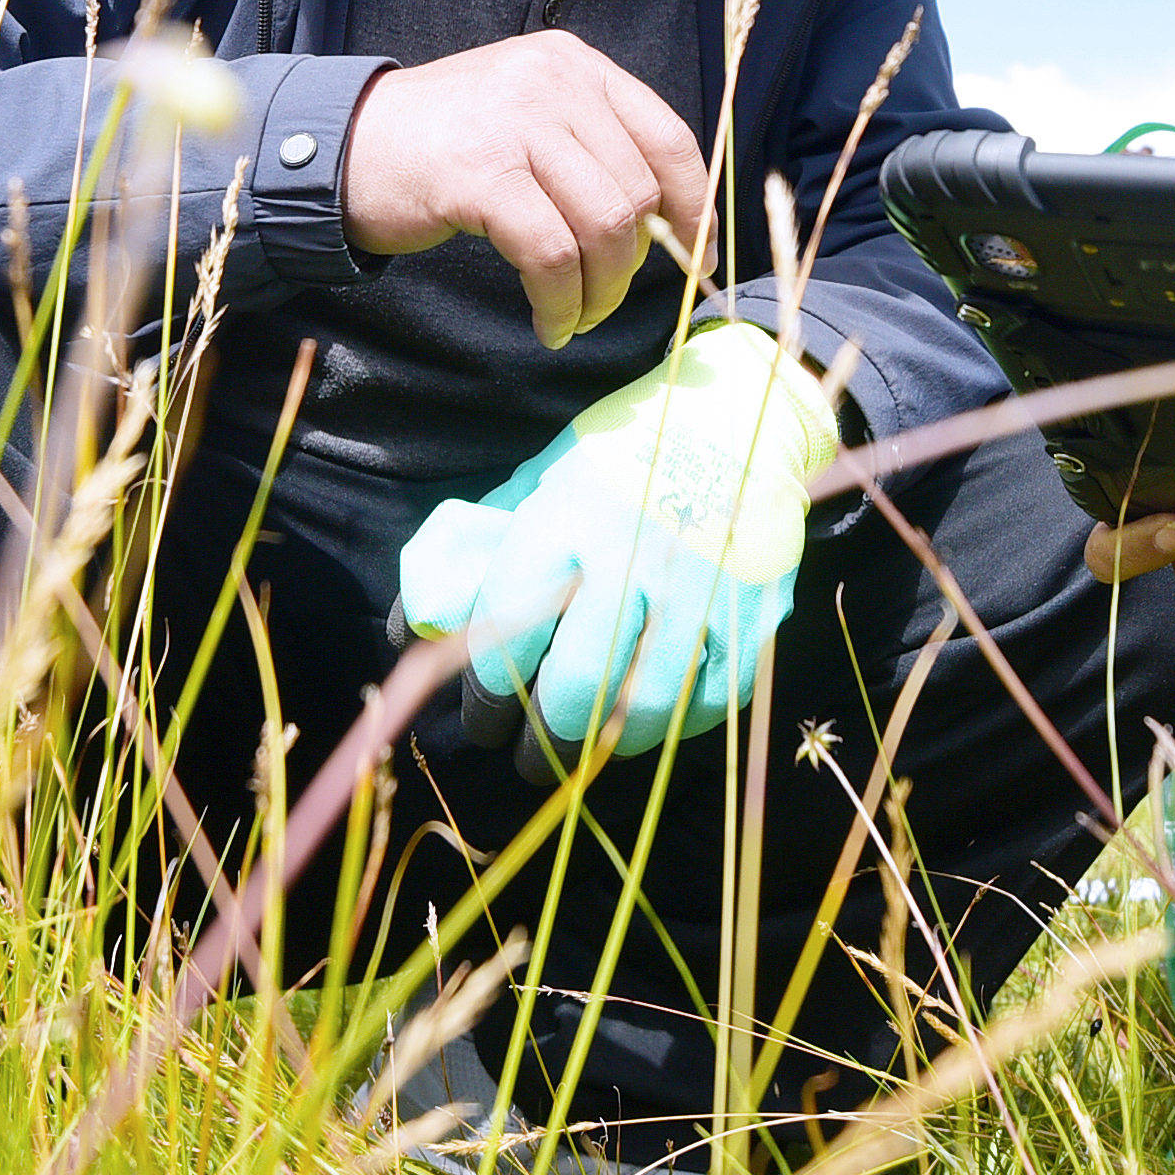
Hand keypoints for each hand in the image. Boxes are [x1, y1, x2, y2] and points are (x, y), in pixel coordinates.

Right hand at [340, 32, 713, 346]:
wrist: (341, 145)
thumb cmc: (442, 145)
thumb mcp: (526, 114)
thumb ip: (589, 145)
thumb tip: (664, 223)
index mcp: (576, 65)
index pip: (668, 138)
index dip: (693, 207)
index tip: (694, 256)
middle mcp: (554, 83)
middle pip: (638, 193)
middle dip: (632, 266)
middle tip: (602, 302)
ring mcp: (517, 124)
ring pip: (603, 226)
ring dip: (598, 292)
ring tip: (574, 317)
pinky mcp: (481, 174)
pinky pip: (551, 255)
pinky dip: (558, 302)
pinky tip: (548, 323)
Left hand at [394, 322, 842, 750]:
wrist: (741, 420)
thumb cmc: (626, 453)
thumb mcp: (545, 478)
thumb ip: (487, 547)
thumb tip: (420, 622)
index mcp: (570, 516)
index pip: (509, 631)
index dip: (487, 693)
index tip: (484, 715)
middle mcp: (636, 556)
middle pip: (575, 686)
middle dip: (538, 738)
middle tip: (525, 754)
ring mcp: (703, 590)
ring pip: (642, 710)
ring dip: (602, 745)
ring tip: (582, 748)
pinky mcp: (753, 616)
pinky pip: (705, 704)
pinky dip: (670, 727)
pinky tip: (644, 722)